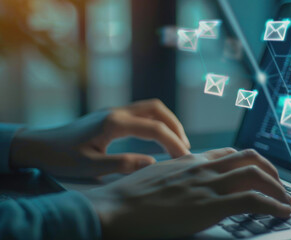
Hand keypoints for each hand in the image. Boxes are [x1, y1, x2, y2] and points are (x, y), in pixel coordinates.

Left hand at [10, 99, 190, 177]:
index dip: (173, 142)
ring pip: (150, 108)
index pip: (154, 128)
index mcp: (114, 123)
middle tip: (184, 147)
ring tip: (176, 142)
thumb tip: (152, 162)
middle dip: (175, 126)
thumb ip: (123, 164)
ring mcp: (114, 111)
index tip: (184, 158)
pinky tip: (157, 137)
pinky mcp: (112, 115)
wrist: (39, 144)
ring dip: (167, 122)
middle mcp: (117, 112)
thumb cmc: (62, 157)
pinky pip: (142, 112)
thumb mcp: (90, 166)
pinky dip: (156, 122)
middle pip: (157, 109)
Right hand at [83, 148, 290, 239]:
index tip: (258, 172)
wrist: (114, 209)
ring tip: (286, 199)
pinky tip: (282, 212)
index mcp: (189, 160)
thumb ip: (173, 175)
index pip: (229, 153)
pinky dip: (274, 205)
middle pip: (249, 157)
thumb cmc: (128, 197)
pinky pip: (254, 200)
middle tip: (279, 183)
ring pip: (256, 174)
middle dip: (270, 169)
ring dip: (278, 187)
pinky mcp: (211, 205)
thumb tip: (181, 182)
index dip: (249, 162)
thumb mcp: (154, 177)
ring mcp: (207, 184)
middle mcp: (203, 167)